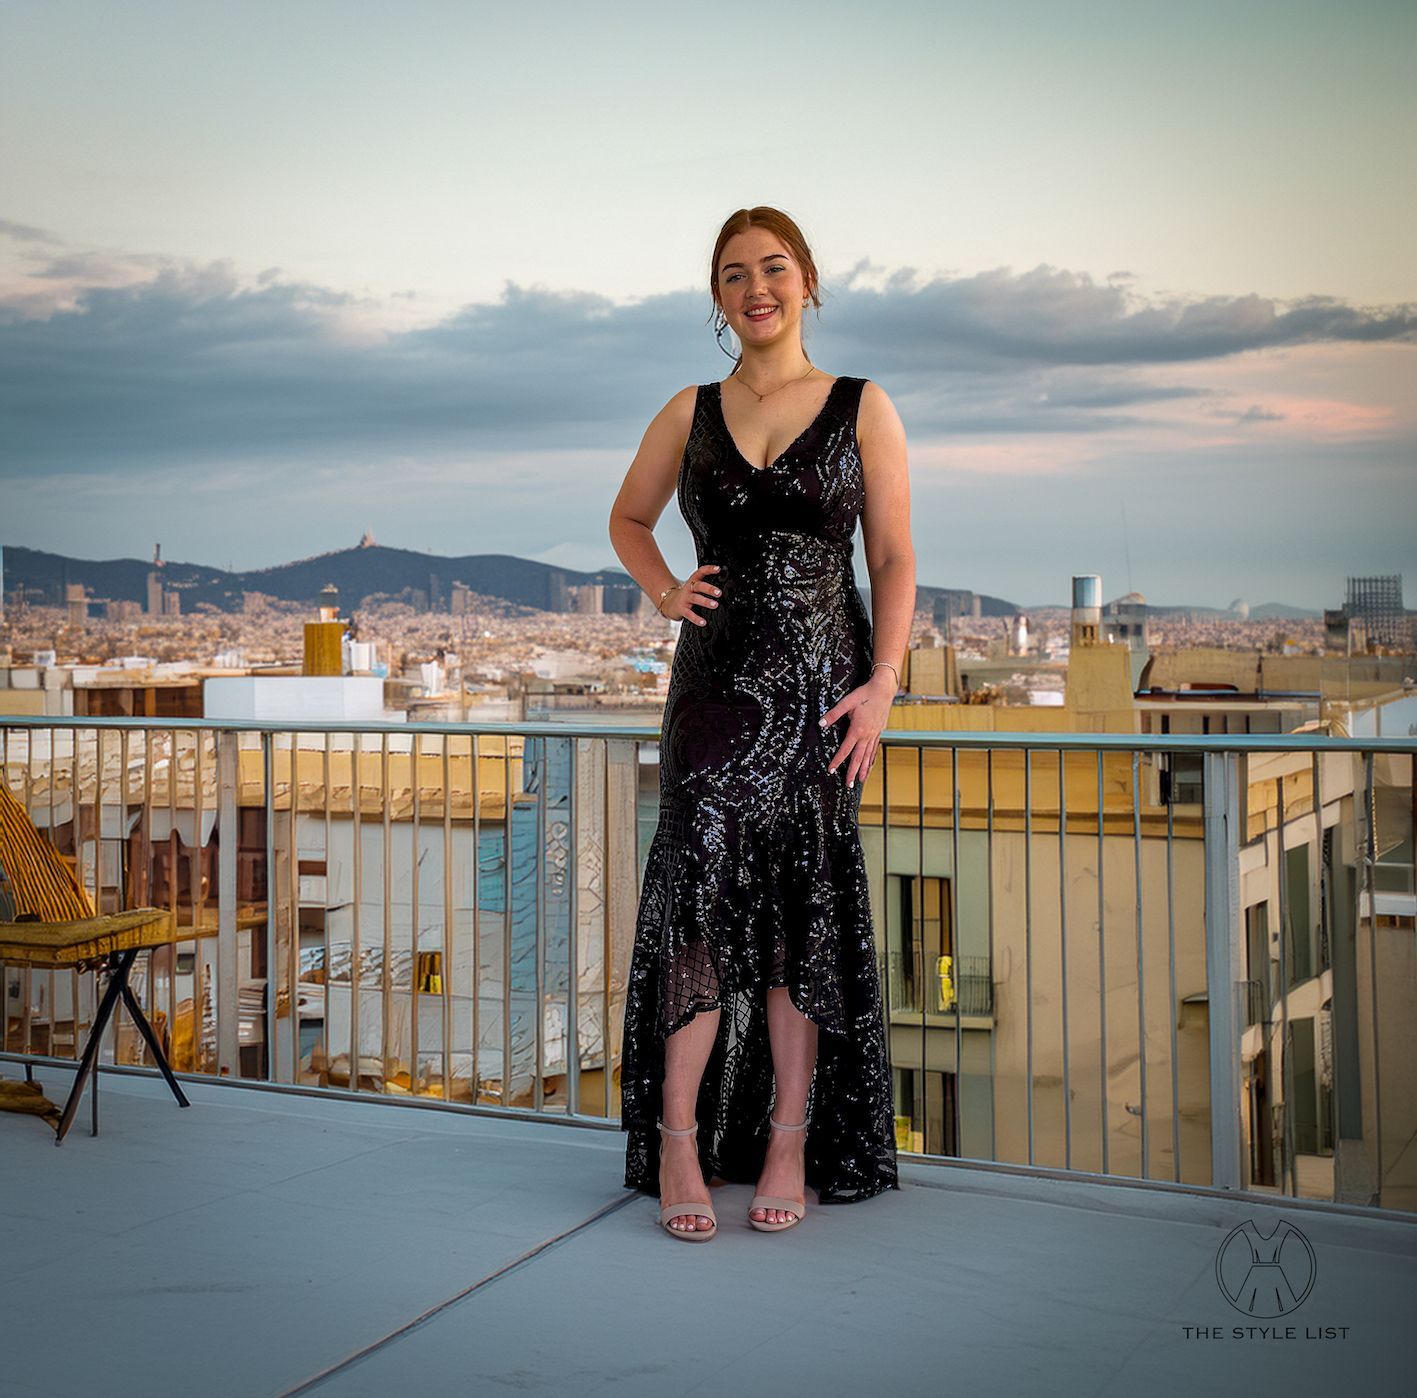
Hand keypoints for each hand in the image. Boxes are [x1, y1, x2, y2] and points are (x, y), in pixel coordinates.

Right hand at [661, 565, 721, 625]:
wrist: (669, 603)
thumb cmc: (686, 595)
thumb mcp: (694, 587)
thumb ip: (706, 586)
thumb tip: (725, 587)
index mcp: (693, 581)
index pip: (700, 572)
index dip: (709, 569)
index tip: (718, 569)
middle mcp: (688, 589)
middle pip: (698, 586)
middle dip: (709, 588)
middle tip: (719, 593)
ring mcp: (685, 599)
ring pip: (695, 599)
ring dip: (705, 601)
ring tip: (715, 605)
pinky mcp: (681, 609)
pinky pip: (689, 614)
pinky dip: (696, 619)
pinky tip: (703, 622)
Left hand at [819, 668, 894, 786]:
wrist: (884, 689)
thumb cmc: (865, 694)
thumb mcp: (846, 702)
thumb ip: (833, 714)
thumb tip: (821, 724)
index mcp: (858, 730)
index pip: (845, 750)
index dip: (838, 761)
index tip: (831, 770)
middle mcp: (867, 735)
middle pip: (859, 758)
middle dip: (853, 772)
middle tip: (848, 785)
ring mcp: (875, 734)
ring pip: (868, 756)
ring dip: (864, 769)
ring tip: (861, 781)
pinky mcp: (879, 731)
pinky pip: (875, 749)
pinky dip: (872, 758)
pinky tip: (870, 764)